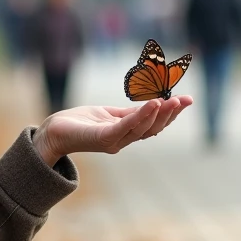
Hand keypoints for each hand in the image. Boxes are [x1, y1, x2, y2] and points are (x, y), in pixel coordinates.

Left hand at [32, 96, 192, 164]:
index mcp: (126, 133)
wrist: (53, 132)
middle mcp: (122, 140)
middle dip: (169, 115)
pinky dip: (140, 116)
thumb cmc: (80, 122)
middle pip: (152, 129)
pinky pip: (125, 126)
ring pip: (141, 129)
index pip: (154, 125)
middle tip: (183, 100)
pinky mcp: (102, 138)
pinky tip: (152, 104)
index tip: (187, 100)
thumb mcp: (109, 114)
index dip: (171, 114)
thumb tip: (153, 103)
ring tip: (170, 100)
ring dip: (158, 114)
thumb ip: (129, 113)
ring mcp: (113, 141)